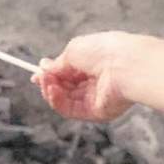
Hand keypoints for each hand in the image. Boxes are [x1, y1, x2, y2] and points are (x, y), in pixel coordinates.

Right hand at [34, 31, 148, 121]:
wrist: (125, 64)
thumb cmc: (103, 50)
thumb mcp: (73, 50)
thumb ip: (57, 63)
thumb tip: (44, 68)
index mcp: (92, 65)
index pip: (67, 74)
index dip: (51, 74)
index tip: (37, 73)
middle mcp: (94, 83)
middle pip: (64, 88)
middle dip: (49, 83)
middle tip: (40, 78)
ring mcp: (95, 99)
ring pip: (65, 100)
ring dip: (51, 91)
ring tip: (46, 82)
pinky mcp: (96, 112)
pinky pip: (71, 110)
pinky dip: (57, 101)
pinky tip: (52, 91)